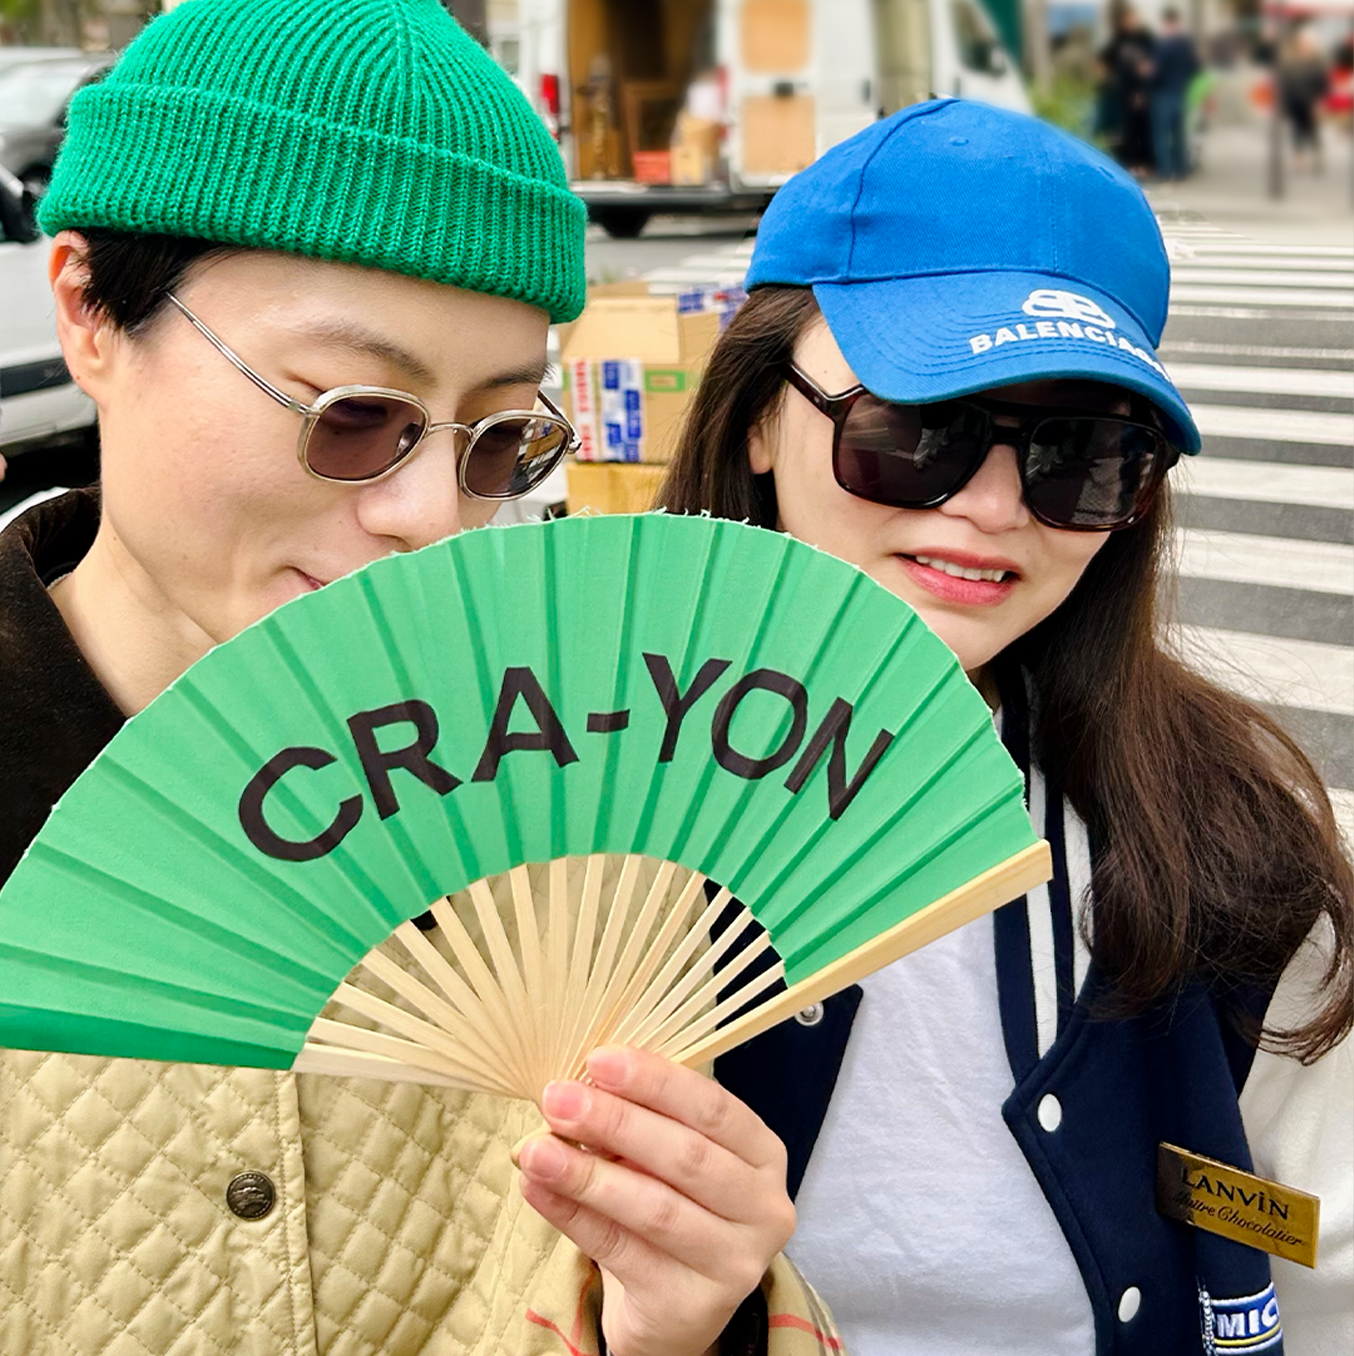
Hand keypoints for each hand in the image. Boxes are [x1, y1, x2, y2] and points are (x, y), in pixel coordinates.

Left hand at [517, 1046, 794, 1355]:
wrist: (675, 1303)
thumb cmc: (672, 1202)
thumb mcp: (666, 1155)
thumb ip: (637, 1119)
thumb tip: (577, 1088)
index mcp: (762, 1153)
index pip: (713, 1108)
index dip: (656, 1081)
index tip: (598, 1060)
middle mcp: (763, 1207)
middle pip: (687, 1157)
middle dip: (616, 1122)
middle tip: (558, 1099)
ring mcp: (735, 1261)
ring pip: (655, 1209)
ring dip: (587, 1174)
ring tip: (535, 1150)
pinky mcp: (693, 1305)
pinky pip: (623, 1252)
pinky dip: (574, 1217)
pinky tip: (537, 1190)